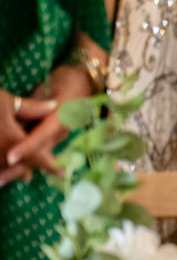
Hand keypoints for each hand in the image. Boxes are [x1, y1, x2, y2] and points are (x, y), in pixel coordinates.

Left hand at [2, 64, 92, 184]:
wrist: (86, 82)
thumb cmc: (67, 81)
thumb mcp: (50, 88)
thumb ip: (35, 105)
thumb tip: (22, 118)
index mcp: (63, 116)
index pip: (42, 135)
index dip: (27, 147)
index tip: (11, 157)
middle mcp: (63, 131)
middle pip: (40, 152)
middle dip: (21, 166)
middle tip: (1, 178)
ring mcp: (60, 136)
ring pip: (39, 155)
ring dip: (21, 166)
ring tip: (2, 178)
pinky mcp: (54, 139)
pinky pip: (39, 151)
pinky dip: (25, 160)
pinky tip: (11, 169)